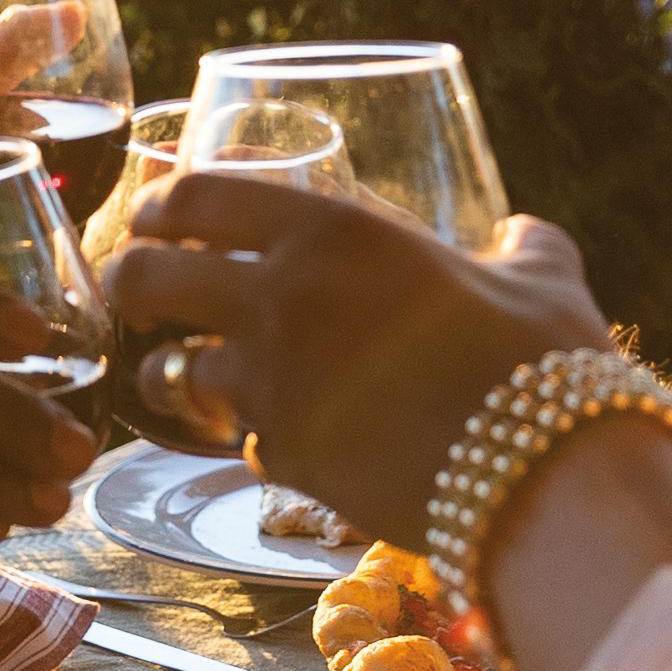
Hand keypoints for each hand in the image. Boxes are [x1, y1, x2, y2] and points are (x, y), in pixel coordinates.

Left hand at [99, 174, 606, 549]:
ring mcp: (272, 383)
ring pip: (167, 369)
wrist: (545, 474)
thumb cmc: (545, 361)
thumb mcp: (541, 277)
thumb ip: (520, 246)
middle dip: (126, 285)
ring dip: (165, 372)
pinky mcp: (283, 458)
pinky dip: (245, 438)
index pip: (197, 197)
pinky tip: (271, 438)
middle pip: (148, 277)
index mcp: (332, 232)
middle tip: (132, 294)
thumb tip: (523, 236)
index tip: (148, 219)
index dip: (158, 207)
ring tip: (179, 377)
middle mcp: (282, 298)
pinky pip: (235, 440)